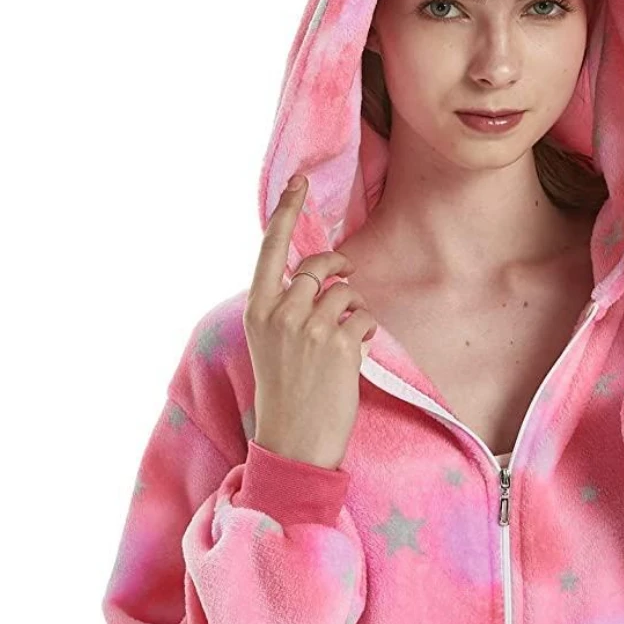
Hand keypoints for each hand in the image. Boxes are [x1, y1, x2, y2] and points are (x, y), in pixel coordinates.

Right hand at [243, 173, 378, 469]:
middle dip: (338, 266)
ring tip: (344, 338)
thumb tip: (315, 275)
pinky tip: (353, 354)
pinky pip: (365, 316)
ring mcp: (310, 328)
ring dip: (354, 308)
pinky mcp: (340, 344)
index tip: (298, 181)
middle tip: (346, 276)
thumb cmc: (285, 390)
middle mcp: (280, 313)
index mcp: (257, 310)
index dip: (286, 211)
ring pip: (347, 291)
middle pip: (319, 265)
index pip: (271, 248)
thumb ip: (285, 306)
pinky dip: (365, 331)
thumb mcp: (270, 342)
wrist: (293, 443)